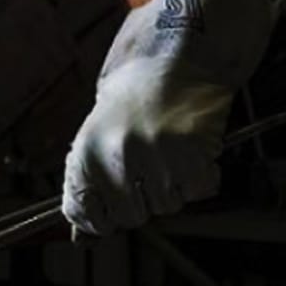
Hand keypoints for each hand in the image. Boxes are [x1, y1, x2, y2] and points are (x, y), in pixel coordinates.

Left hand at [63, 0, 274, 235]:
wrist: (177, 49)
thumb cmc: (135, 92)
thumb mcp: (99, 132)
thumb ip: (90, 183)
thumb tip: (82, 237)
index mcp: (85, 153)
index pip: (83, 214)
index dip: (102, 216)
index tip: (113, 205)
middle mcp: (115, 159)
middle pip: (131, 215)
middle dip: (144, 196)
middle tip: (151, 160)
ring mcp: (153, 158)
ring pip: (168, 205)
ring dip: (175, 183)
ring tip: (171, 145)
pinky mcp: (192, 155)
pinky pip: (200, 190)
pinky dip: (204, 175)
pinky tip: (195, 146)